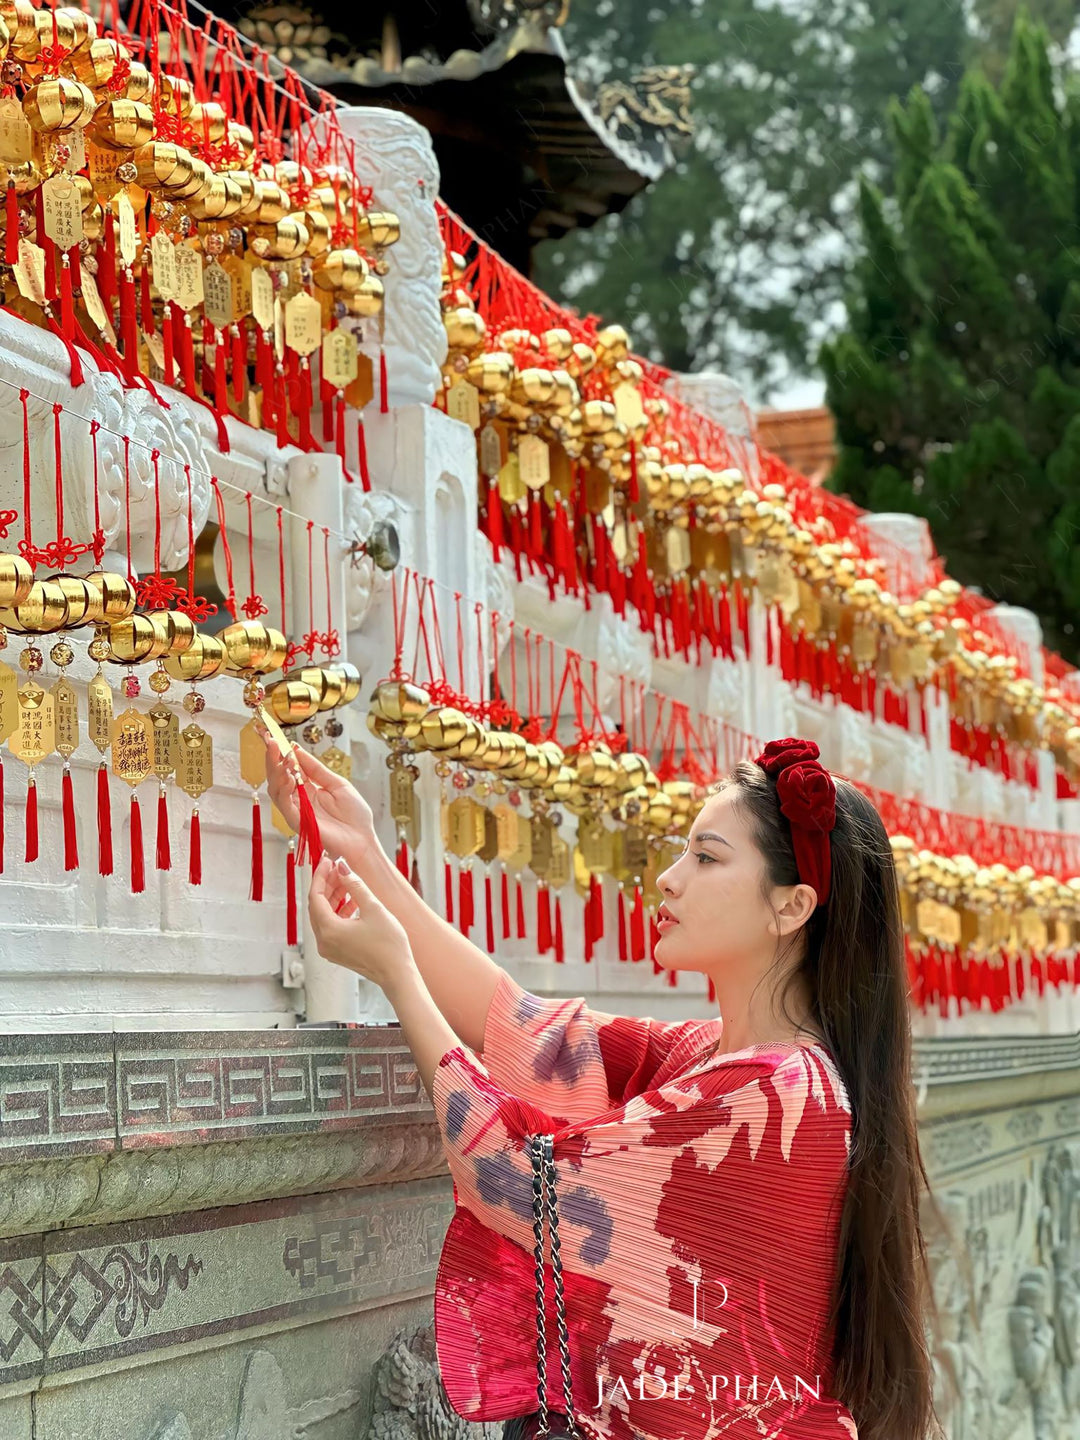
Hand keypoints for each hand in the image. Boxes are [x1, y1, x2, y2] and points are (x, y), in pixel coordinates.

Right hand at [263, 736, 377, 872]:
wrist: (363, 839)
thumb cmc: (354, 815)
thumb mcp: (337, 783)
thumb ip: (316, 769)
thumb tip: (297, 749)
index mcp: (307, 790)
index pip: (287, 769)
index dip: (279, 754)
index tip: (274, 737)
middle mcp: (298, 800)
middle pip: (277, 778)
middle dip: (273, 759)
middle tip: (272, 742)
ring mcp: (296, 812)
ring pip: (276, 791)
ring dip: (277, 772)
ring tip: (283, 756)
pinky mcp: (298, 823)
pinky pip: (285, 805)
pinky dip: (284, 790)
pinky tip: (289, 777)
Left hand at [308, 853, 416, 990]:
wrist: (397, 974)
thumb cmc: (389, 945)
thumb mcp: (373, 908)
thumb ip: (355, 885)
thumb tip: (342, 867)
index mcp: (328, 930)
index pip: (315, 896)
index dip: (320, 876)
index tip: (328, 861)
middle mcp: (323, 941)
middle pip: (317, 906)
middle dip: (326, 885)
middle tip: (337, 868)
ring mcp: (329, 949)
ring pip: (324, 916)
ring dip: (333, 898)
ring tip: (347, 882)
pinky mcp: (337, 952)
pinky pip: (331, 927)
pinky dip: (338, 912)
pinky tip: (352, 901)